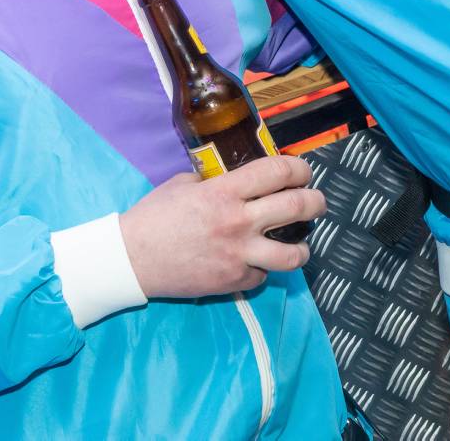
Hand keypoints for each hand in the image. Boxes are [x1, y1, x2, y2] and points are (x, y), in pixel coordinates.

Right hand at [119, 156, 322, 298]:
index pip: (277, 173)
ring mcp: (239, 255)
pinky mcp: (234, 281)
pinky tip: (255, 261)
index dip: (298, 169)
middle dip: (315, 201)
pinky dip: (262, 268)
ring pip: (293, 254)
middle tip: (316, 201)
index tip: (303, 171)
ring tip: (301, 242)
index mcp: (224, 192)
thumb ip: (214, 181)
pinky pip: (263, 275)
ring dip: (303, 246)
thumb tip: (239, 180)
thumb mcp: (183, 184)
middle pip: (297, 207)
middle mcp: (238, 222)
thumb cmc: (154, 216)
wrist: (133, 258)